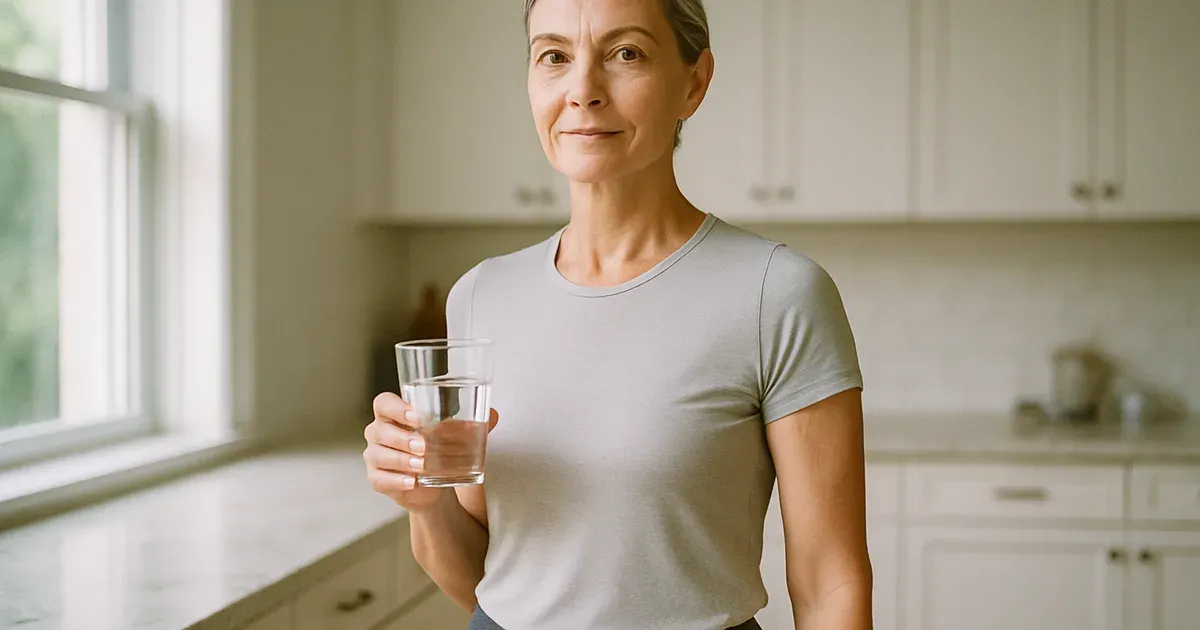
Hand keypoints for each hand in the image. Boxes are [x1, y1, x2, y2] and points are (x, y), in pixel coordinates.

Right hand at [363, 391, 499, 511]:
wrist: (434, 484)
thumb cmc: (438, 449)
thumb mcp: (453, 435)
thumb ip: (469, 425)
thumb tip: (492, 415)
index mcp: (393, 415)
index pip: (383, 403)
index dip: (396, 408)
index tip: (416, 416)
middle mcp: (378, 433)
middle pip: (380, 430)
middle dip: (402, 438)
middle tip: (424, 446)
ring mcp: (375, 457)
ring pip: (378, 455)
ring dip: (400, 460)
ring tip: (421, 465)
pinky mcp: (378, 479)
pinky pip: (380, 479)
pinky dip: (397, 481)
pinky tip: (412, 482)